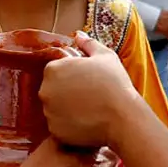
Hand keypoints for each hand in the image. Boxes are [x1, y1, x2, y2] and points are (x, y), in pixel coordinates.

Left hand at [41, 32, 139, 147]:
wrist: (123, 117)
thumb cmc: (115, 83)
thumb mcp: (105, 56)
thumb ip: (88, 44)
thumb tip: (78, 35)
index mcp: (53, 69)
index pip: (56, 71)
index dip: (72, 75)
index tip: (87, 80)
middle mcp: (45, 90)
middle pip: (52, 90)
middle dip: (66, 92)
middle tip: (88, 95)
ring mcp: (48, 113)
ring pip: (55, 109)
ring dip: (67, 109)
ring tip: (89, 109)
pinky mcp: (55, 132)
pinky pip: (59, 126)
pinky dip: (69, 125)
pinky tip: (86, 122)